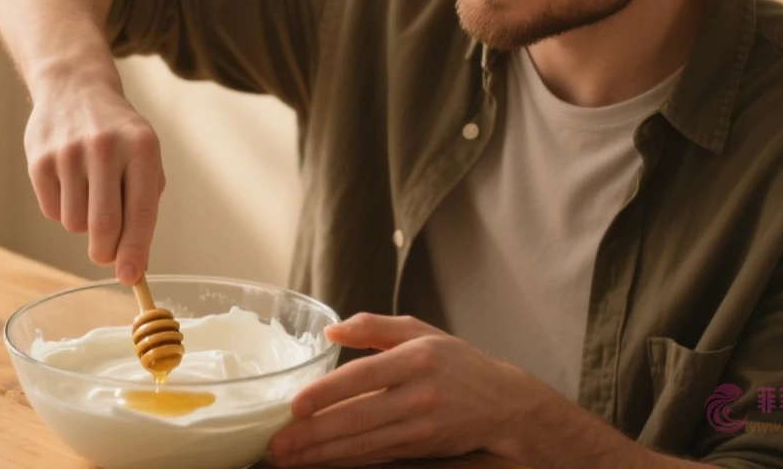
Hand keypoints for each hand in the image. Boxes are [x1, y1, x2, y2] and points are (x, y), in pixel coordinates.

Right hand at [24, 77, 164, 284]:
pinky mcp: (39, 160)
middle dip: (106, 253)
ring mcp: (68, 153)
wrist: (75, 89)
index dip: (136, 250)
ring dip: (84, 225)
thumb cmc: (120, 136)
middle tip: (107, 258)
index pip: (141, 211)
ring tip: (90, 194)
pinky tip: (69, 182)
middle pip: (103, 225)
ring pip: (75, 223)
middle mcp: (105, 148)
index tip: (131, 278)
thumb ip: (144, 207)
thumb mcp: (144, 159)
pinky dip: (62, 209)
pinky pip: (52, 211)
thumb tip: (134, 264)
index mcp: (141, 148)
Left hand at [268, 314, 524, 466]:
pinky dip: (346, 461)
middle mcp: (420, 393)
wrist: (505, 404)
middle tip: (278, 445)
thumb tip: (331, 332)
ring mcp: (422, 426)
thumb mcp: (420, 331)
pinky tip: (321, 463)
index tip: (295, 406)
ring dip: (323, 455)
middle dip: (314, 435)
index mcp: (417, 357)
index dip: (328, 392)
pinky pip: (376, 456)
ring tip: (289, 459)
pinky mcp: (421, 447)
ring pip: (364, 444)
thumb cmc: (457, 362)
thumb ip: (374, 326)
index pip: (364, 375)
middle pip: (358, 418)